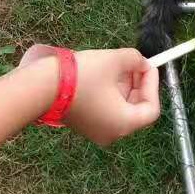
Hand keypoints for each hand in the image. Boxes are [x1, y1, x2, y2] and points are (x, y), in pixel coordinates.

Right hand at [21, 45, 159, 145]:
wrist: (42, 87)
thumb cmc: (81, 76)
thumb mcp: (114, 60)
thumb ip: (135, 59)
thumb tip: (141, 62)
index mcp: (124, 124)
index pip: (151, 108)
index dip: (152, 85)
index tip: (147, 66)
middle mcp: (113, 134)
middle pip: (136, 110)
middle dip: (138, 84)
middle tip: (135, 64)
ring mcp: (97, 132)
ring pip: (121, 109)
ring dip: (124, 87)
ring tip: (118, 66)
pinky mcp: (85, 126)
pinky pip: (106, 111)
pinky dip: (110, 95)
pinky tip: (104, 76)